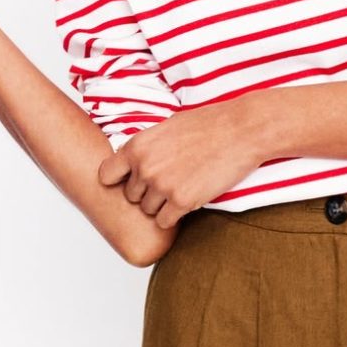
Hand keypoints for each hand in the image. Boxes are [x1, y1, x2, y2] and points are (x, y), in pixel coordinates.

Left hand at [97, 95, 272, 227]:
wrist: (240, 130)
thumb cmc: (207, 125)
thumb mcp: (166, 128)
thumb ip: (145, 148)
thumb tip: (131, 164)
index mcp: (137, 146)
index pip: (106, 175)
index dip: (118, 181)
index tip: (131, 181)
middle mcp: (144, 167)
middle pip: (131, 196)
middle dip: (147, 193)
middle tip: (170, 181)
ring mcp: (162, 186)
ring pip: (148, 211)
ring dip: (163, 205)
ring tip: (183, 187)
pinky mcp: (182, 201)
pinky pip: (164, 222)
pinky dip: (175, 216)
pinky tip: (190, 199)